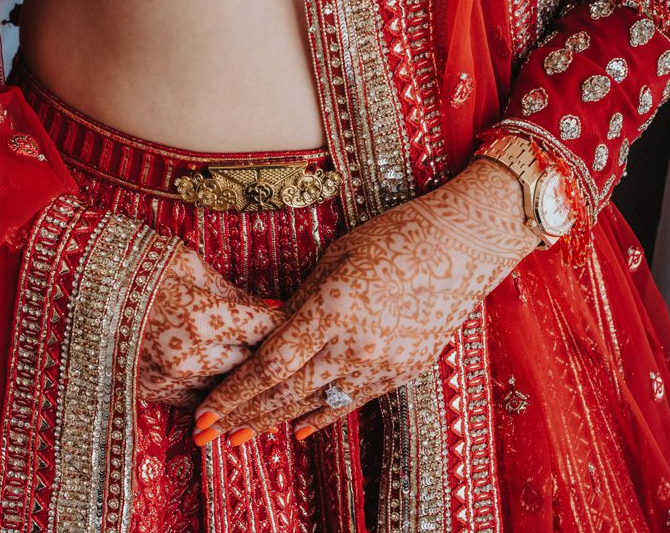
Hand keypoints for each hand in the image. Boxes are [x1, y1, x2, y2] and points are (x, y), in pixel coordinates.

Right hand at [138, 243, 287, 407]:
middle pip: (252, 367)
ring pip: (227, 390)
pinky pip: (196, 399)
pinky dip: (211, 390)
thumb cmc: (142, 264)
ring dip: (242, 380)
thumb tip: (271, 313)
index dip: (287, 327)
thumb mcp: (193, 268)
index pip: (267, 332)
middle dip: (269, 357)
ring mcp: (168, 378)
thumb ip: (235, 297)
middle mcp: (189, 355)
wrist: (82, 281)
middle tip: (287, 349)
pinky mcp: (151, 391)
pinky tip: (219, 376)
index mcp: (204, 317)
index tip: (300, 322)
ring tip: (257, 367)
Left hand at [191, 159, 539, 443]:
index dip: (233, 392)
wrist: (464, 245)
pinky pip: (352, 401)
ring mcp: (383, 363)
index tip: (204, 410)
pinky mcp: (404, 370)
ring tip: (243, 434)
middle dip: (243, 414)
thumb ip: (300, 301)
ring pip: (316, 404)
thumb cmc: (393, 236)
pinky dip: (321, 415)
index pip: (270, 365)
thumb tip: (268, 331)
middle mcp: (356, 344)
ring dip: (275, 421)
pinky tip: (297, 428)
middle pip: (286, 393)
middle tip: (209, 433)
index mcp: (332, 309)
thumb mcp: (335, 258)